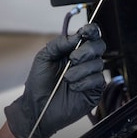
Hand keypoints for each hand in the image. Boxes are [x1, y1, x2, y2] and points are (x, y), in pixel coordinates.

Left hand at [5, 23, 105, 137]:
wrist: (37, 107)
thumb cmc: (39, 83)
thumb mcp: (44, 58)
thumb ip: (59, 44)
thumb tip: (76, 36)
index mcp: (73, 50)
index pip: (90, 35)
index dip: (91, 30)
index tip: (86, 32)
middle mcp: (85, 61)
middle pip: (99, 46)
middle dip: (87, 50)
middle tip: (73, 59)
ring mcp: (91, 76)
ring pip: (98, 64)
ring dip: (81, 70)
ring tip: (67, 79)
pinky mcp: (94, 91)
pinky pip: (98, 80)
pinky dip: (84, 82)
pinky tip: (74, 87)